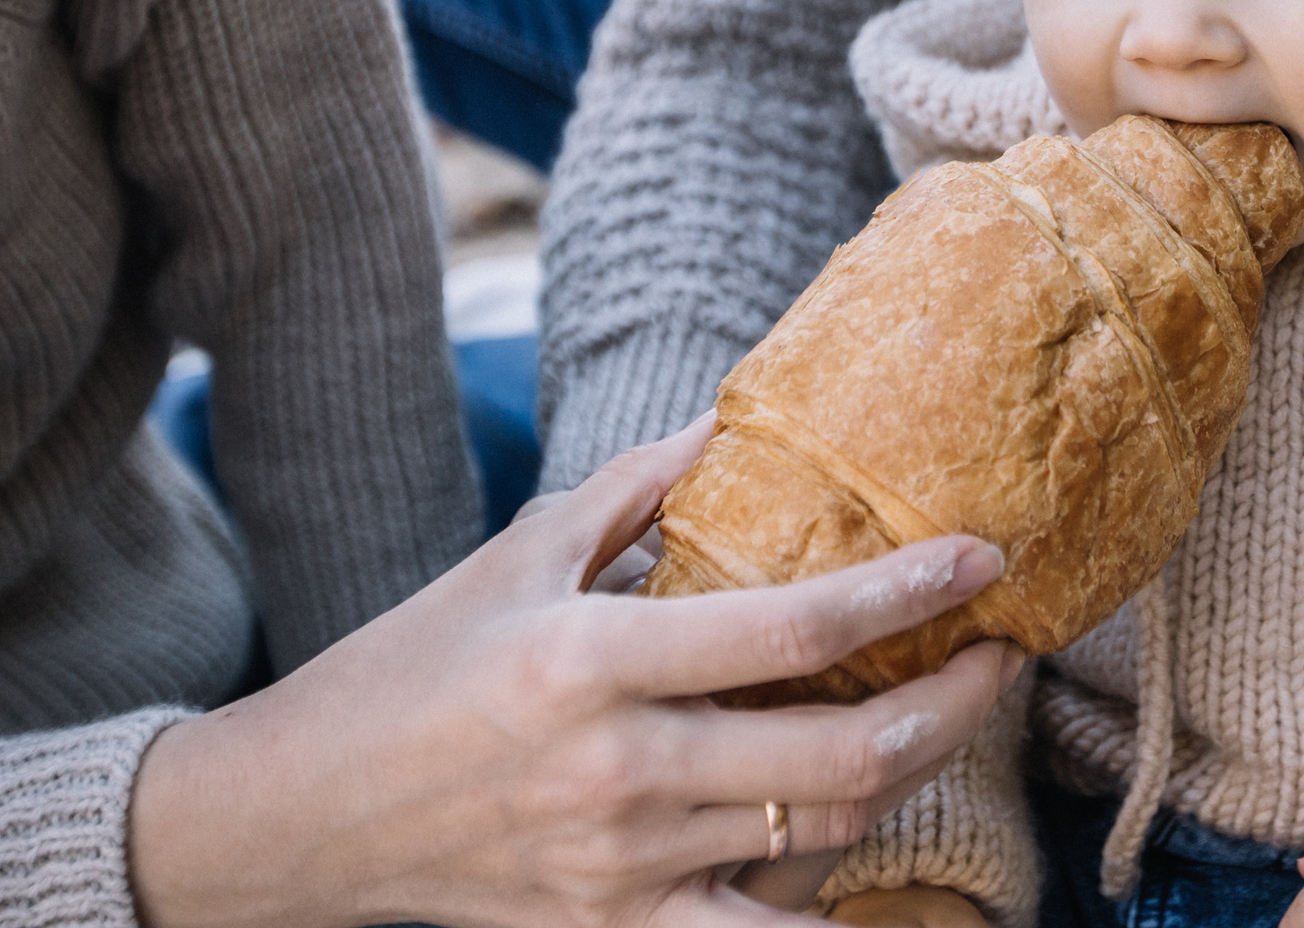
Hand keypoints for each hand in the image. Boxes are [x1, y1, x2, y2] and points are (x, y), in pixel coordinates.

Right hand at [129, 417, 1022, 927]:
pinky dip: (835, 922)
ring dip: (914, 779)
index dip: (908, 592)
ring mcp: (620, 867)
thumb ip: (641, 492)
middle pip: (842, 756)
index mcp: (593, 661)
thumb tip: (739, 425)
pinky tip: (891, 874)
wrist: (298, 820)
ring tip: (955, 717)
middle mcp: (619, 772)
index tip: (987, 558)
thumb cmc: (412, 666)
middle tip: (1005, 650)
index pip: (793, 631)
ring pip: (820, 840)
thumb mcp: (519, 553)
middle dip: (953, 702)